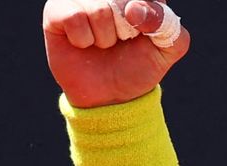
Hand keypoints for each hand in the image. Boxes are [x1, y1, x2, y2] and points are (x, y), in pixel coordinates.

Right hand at [43, 0, 190, 107]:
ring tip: (102, 43)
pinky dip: (84, 39)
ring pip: (99, 10)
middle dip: (126, 29)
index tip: (143, 33)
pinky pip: (74, 18)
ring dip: (105, 38)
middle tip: (121, 39)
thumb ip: (169, 27)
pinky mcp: (56, 10)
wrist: (109, 95)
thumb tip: (134, 9)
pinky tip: (84, 43)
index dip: (146, 16)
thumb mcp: (167, 50)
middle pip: (122, 1)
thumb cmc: (138, 67)